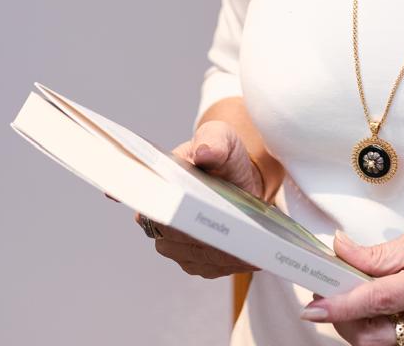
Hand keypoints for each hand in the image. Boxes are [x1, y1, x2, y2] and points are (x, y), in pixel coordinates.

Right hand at [134, 119, 263, 278]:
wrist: (237, 176)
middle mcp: (159, 219)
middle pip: (177, 237)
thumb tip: (205, 152)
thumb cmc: (223, 154)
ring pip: (195, 256)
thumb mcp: (221, 137)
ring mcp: (175, 243)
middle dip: (204, 238)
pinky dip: (230, 264)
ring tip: (250, 249)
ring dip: (221, 254)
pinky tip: (251, 257)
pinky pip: (209, 267)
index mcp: (158, 185)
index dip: (162, 212)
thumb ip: (213, 140)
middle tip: (235, 235)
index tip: (185, 218)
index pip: (152, 205)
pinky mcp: (194, 259)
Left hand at [300, 226, 403, 344]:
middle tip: (325, 290)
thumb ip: (383, 253)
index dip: (339, 303)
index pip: (373, 301)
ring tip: (346, 293)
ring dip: (354, 324)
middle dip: (339, 318)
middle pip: (368, 336)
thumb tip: (346, 251)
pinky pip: (393, 344)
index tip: (314, 302)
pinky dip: (374, 327)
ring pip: (377, 344)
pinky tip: (370, 306)